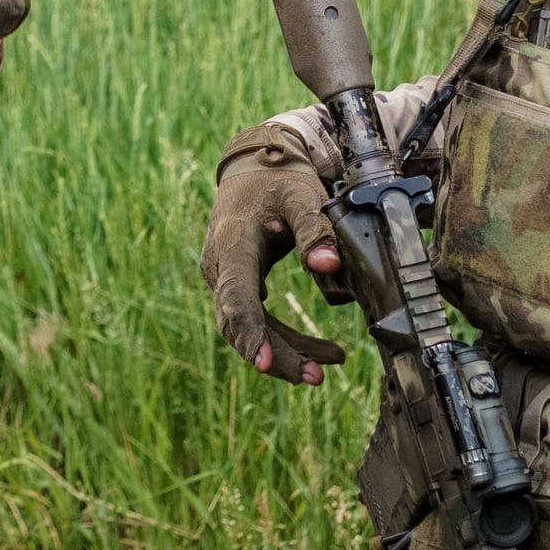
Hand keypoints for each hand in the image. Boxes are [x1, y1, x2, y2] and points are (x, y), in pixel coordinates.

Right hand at [200, 125, 349, 384]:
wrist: (253, 172)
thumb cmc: (277, 182)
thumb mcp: (301, 195)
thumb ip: (314, 228)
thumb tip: (328, 266)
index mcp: (233, 244)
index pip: (236, 296)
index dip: (249, 331)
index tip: (264, 362)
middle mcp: (221, 267)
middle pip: (240, 322)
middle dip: (275, 354)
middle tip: (315, 377)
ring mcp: (226, 280)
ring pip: (250, 328)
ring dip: (286, 352)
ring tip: (328, 366)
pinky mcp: (239, 288)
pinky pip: (258, 321)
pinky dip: (287, 340)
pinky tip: (321, 353)